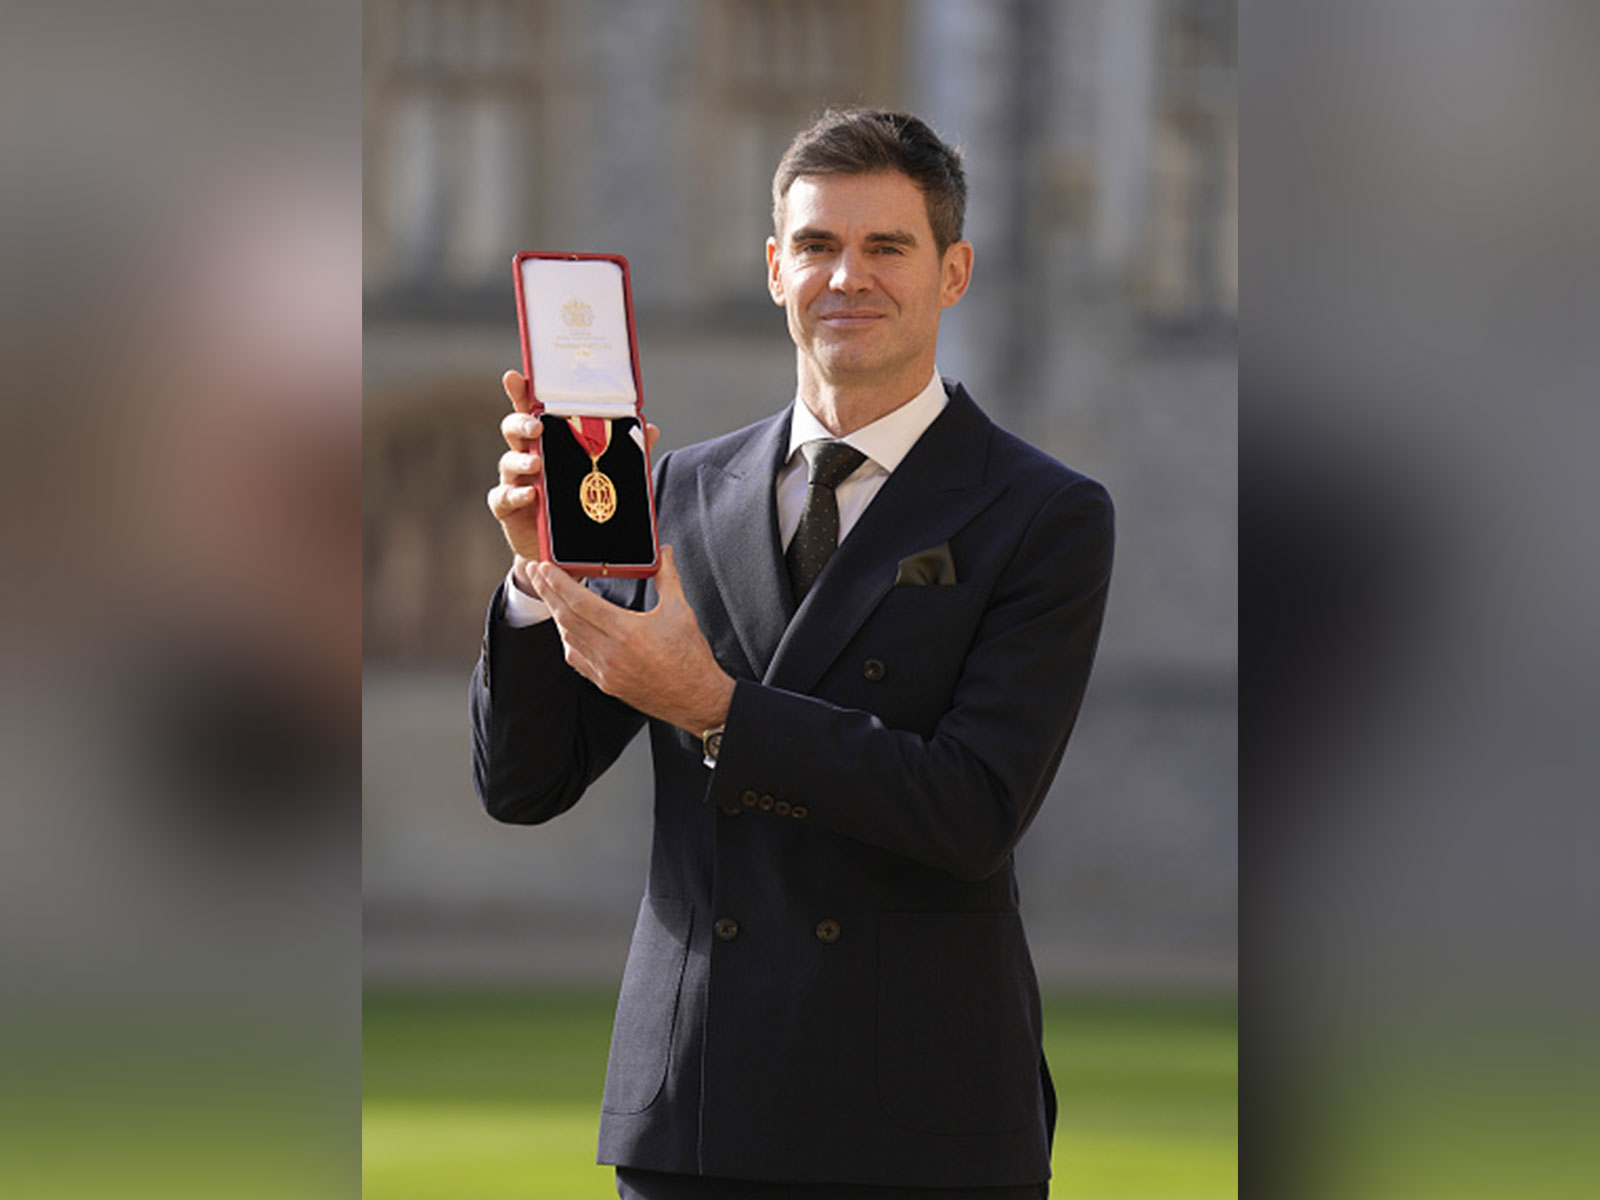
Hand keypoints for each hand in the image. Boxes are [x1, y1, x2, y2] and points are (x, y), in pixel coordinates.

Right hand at [487, 369, 659, 594]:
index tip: (516, 377)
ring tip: (536, 465)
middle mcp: (526, 456)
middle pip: (514, 430)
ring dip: (521, 461)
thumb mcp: (604, 474)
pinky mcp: (508, 507)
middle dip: (521, 423)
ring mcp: (514, 480)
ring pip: (507, 461)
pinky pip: (504, 497)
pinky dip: (516, 494)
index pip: (531, 410)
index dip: (521, 393)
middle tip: (537, 427)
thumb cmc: (579, 501)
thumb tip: (651, 429)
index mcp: (547, 442)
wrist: (562, 547)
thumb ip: (624, 452)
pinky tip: (531, 495)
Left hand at [530, 545, 734, 735]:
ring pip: (567, 638)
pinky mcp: (606, 684)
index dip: (557, 582)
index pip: (579, 602)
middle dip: (547, 592)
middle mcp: (610, 653)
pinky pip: (577, 659)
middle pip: (566, 618)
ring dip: (556, 614)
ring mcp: (605, 671)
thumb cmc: (690, 658)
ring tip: (551, 595)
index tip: (545, 567)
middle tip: (537, 573)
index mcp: (626, 632)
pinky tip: (568, 628)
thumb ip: (668, 577)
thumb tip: (664, 554)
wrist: (696, 698)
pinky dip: (568, 640)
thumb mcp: (680, 610)